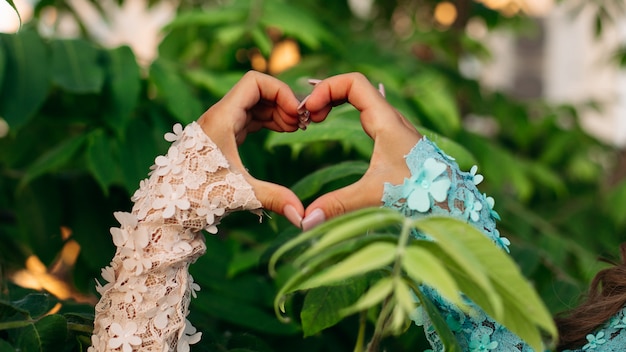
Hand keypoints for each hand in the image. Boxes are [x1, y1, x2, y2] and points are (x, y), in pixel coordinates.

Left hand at [197, 71, 304, 226]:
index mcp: (222, 118)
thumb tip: (303, 217)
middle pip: (259, 90)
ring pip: (255, 104)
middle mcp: (220, 115)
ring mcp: (221, 125)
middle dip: (283, 102)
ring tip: (296, 129)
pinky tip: (283, 131)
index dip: (281, 91)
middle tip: (303, 124)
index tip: (297, 114)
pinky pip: (250, 117)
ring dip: (278, 111)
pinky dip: (269, 120)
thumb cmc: (198, 198)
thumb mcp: (240, 194)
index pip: (255, 82)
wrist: (168, 207)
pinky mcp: (223, 136)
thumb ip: (274, 198)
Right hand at [299, 73, 422, 229]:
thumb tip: (305, 220)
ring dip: (335, 104)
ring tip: (313, 122)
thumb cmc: (422, 193)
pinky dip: (345, 115)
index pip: (353, 82)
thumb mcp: (376, 196)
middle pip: (353, 88)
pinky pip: (365, 115)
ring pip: (360, 101)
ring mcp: (394, 129)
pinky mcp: (395, 142)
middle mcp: (391, 119)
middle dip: (326, 96)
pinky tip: (333, 131)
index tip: (308, 113)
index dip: (326, 89)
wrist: (456, 202)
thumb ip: (339, 205)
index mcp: (386, 121)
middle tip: (305, 118)